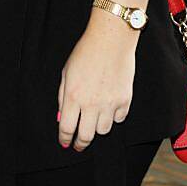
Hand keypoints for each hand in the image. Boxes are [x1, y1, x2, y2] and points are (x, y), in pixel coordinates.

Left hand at [58, 9, 136, 151]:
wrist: (111, 40)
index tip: (65, 142)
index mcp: (73, 96)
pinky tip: (109, 108)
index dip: (65, 138)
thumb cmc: (85, 52)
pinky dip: (113, 117)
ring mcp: (109, 103)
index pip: (67, 127)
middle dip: (80, 143)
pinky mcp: (124, 101)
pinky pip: (118, 119)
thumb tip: (62, 117)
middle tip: (79, 144)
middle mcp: (91, 104)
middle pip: (86, 136)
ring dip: (97, 128)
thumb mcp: (66, 72)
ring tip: (93, 120)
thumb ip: (62, 96)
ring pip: (103, 130)